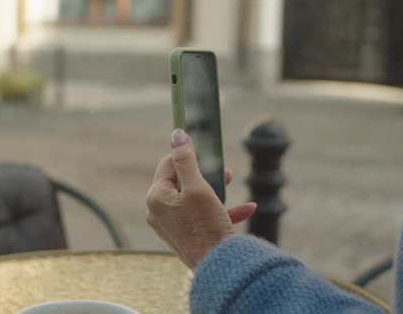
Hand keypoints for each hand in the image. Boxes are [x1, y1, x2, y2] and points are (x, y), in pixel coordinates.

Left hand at [146, 129, 256, 268]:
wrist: (219, 268)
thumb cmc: (207, 228)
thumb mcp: (198, 188)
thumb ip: (186, 160)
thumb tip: (177, 135)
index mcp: (156, 197)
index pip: (168, 163)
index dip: (187, 154)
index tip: (206, 150)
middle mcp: (159, 212)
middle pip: (181, 181)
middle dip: (205, 174)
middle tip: (224, 171)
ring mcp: (171, 225)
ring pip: (193, 198)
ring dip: (216, 190)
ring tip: (232, 183)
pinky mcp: (186, 236)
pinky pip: (202, 217)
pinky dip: (220, 211)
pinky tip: (246, 209)